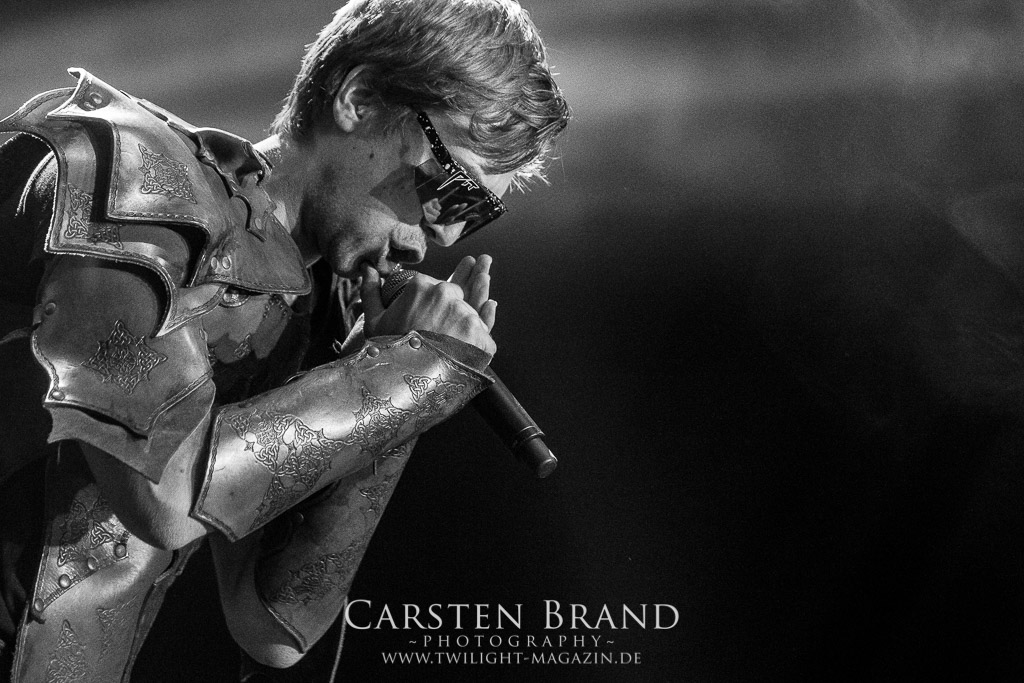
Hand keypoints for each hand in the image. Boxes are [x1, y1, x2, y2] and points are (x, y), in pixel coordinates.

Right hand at [360, 255, 496, 354]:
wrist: (402, 382)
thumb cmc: (386, 351)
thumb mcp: (374, 320)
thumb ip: (371, 291)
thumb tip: (369, 269)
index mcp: (422, 286)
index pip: (436, 285)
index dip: (435, 296)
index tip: (437, 302)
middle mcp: (447, 295)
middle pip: (458, 295)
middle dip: (457, 302)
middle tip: (470, 282)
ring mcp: (466, 315)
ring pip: (472, 312)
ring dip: (471, 315)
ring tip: (479, 299)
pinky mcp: (480, 336)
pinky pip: (486, 331)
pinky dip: (483, 333)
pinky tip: (489, 315)